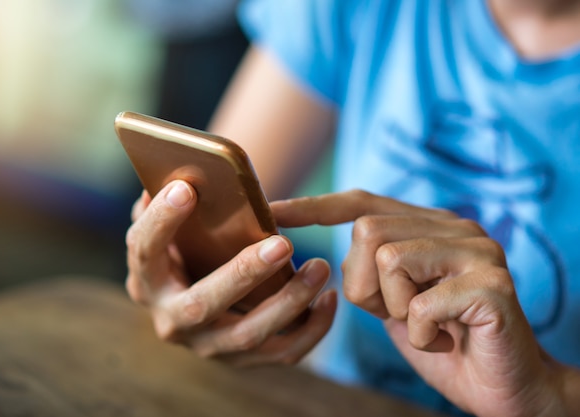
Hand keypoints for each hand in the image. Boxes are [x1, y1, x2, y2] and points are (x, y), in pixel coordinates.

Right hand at [125, 180, 336, 365]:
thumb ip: (165, 204)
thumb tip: (178, 173)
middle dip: (243, 274)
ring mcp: (207, 346)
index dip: (161, 222)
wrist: (194, 304)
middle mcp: (171, 321)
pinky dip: (311, 329)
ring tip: (321, 267)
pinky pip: (282, 353)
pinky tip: (330, 298)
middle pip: (202, 304)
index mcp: (147, 280)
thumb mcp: (169, 229)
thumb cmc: (186, 252)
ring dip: (289, 303)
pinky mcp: (242, 359)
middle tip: (283, 244)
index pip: (144, 251)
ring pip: (247, 334)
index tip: (187, 188)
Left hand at [272, 190, 566, 416]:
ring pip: (389, 260)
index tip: (270, 212)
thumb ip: (370, 270)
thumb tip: (319, 253)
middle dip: (366, 286)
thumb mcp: (393, 301)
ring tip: (429, 325)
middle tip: (401, 314)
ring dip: (396, 310)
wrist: (505, 389)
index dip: (314, 207)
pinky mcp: (493, 285)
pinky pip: (420, 304)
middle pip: (367, 232)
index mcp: (430, 226)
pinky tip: (448, 340)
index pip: (362, 203)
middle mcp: (456, 227)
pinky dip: (423, 335)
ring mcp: (478, 251)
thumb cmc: (443, 343)